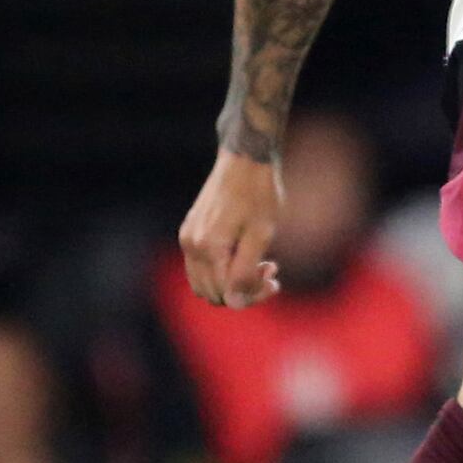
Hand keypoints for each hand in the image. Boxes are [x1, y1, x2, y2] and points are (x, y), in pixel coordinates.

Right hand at [180, 149, 282, 306]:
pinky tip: (246, 253)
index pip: (227, 295)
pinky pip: (202, 266)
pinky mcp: (191, 232)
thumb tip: (235, 302)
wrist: (245, 160)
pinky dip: (223, 268)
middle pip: (214, 293)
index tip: (275, 279)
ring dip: (233, 281)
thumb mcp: (261, 235)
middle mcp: (191, 246)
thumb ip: (246, 272)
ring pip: (206, 282)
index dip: (253, 295)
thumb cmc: (258, 194)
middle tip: (270, 270)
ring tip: (261, 263)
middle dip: (244, 290)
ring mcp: (188, 239)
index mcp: (208, 249)